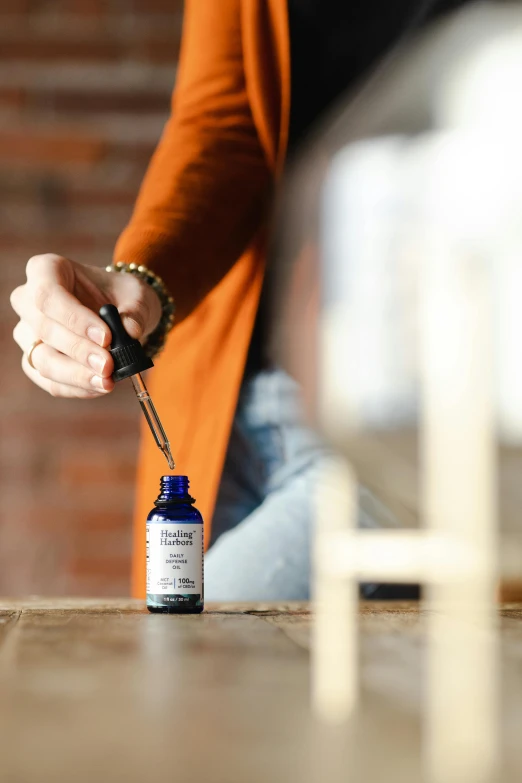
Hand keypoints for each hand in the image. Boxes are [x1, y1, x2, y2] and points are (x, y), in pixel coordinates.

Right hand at [10, 254, 161, 397]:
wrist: (121, 313)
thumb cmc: (123, 296)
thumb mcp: (137, 295)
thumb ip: (135, 312)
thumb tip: (130, 332)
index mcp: (46, 270)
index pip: (48, 294)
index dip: (74, 318)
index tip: (106, 337)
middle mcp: (28, 300)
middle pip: (43, 328)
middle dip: (79, 351)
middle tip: (109, 365)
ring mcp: (29, 333)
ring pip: (42, 360)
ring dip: (75, 375)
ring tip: (108, 381)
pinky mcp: (36, 362)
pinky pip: (50, 381)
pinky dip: (76, 388)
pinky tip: (101, 387)